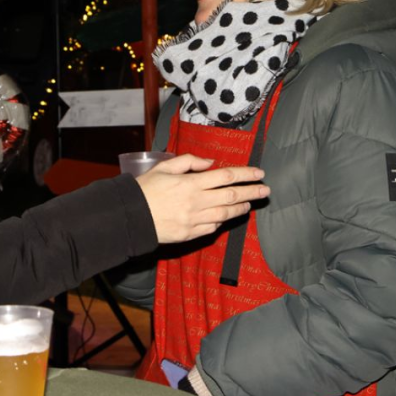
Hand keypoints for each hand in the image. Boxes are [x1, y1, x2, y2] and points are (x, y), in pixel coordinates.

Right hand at [135, 153, 268, 243]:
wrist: (130, 216)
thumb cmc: (146, 189)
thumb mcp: (164, 167)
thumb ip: (189, 162)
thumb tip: (210, 163)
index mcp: (191, 183)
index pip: (226, 176)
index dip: (246, 174)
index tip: (259, 173)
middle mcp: (196, 202)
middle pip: (232, 195)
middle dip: (251, 192)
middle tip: (266, 191)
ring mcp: (194, 220)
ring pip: (226, 214)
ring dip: (240, 208)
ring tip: (249, 203)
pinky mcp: (190, 234)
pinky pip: (212, 228)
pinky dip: (222, 221)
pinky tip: (226, 216)